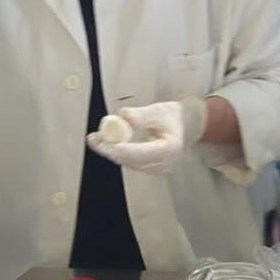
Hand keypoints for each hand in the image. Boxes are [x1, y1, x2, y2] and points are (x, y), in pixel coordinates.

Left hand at [87, 97, 207, 174]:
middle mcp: (164, 163)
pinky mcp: (150, 168)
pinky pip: (130, 162)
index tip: (103, 142)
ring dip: (111, 152)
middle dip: (110, 150)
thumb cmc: (172, 116)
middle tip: (93, 138)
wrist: (186, 126)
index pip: (140, 153)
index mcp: (169, 149)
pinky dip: (118, 153)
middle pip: (131, 160)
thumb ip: (140, 115)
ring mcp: (157, 168)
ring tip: (96, 138)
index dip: (120, 149)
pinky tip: (107, 143)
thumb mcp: (158, 110)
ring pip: (128, 163)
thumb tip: (122, 116)